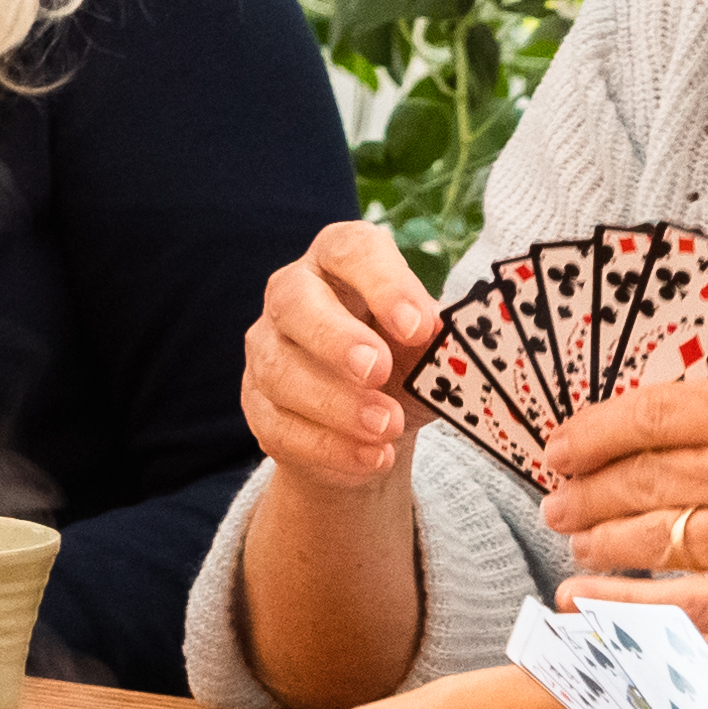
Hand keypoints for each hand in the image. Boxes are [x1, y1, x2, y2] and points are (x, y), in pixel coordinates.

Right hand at [240, 220, 446, 501]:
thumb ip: (438, 341)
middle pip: (294, 301)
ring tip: (388, 427)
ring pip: (281, 371)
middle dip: (336, 339)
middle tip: (379, 371)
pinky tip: (371, 457)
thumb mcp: (430, 348)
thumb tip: (450, 343)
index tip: (419, 326)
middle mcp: (293, 294)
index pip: (351, 251)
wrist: (373, 425)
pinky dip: (328, 447)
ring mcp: (267, 349)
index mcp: (340, 260)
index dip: (384, 284)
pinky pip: (278, 425)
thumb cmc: (405, 364)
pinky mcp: (257, 404)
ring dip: (337, 404)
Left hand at [536, 375, 707, 636]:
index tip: (562, 444)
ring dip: (592, 541)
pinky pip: (663, 608)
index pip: (663, 409)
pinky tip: (581, 599)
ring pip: (646, 537)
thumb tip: (654, 432)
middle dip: (583, 488)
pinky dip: (609, 603)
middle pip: (644, 473)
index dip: (595, 429)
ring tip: (574, 543)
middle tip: (556, 499)